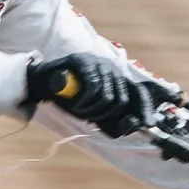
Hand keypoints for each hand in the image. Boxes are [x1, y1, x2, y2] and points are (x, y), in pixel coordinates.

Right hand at [26, 52, 151, 138]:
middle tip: (90, 118)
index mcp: (116, 78)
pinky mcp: (84, 61)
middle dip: (105, 115)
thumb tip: (128, 128)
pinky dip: (84, 102)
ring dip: (92, 110)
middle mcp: (111, 67)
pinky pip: (92, 89)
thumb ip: (109, 116)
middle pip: (122, 99)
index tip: (147, 125)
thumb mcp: (92, 109)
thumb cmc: (68, 97)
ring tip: (79, 109)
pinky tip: (75, 103)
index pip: (138, 92)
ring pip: (107, 97)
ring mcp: (98, 62)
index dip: (144, 109)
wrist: (42, 83)